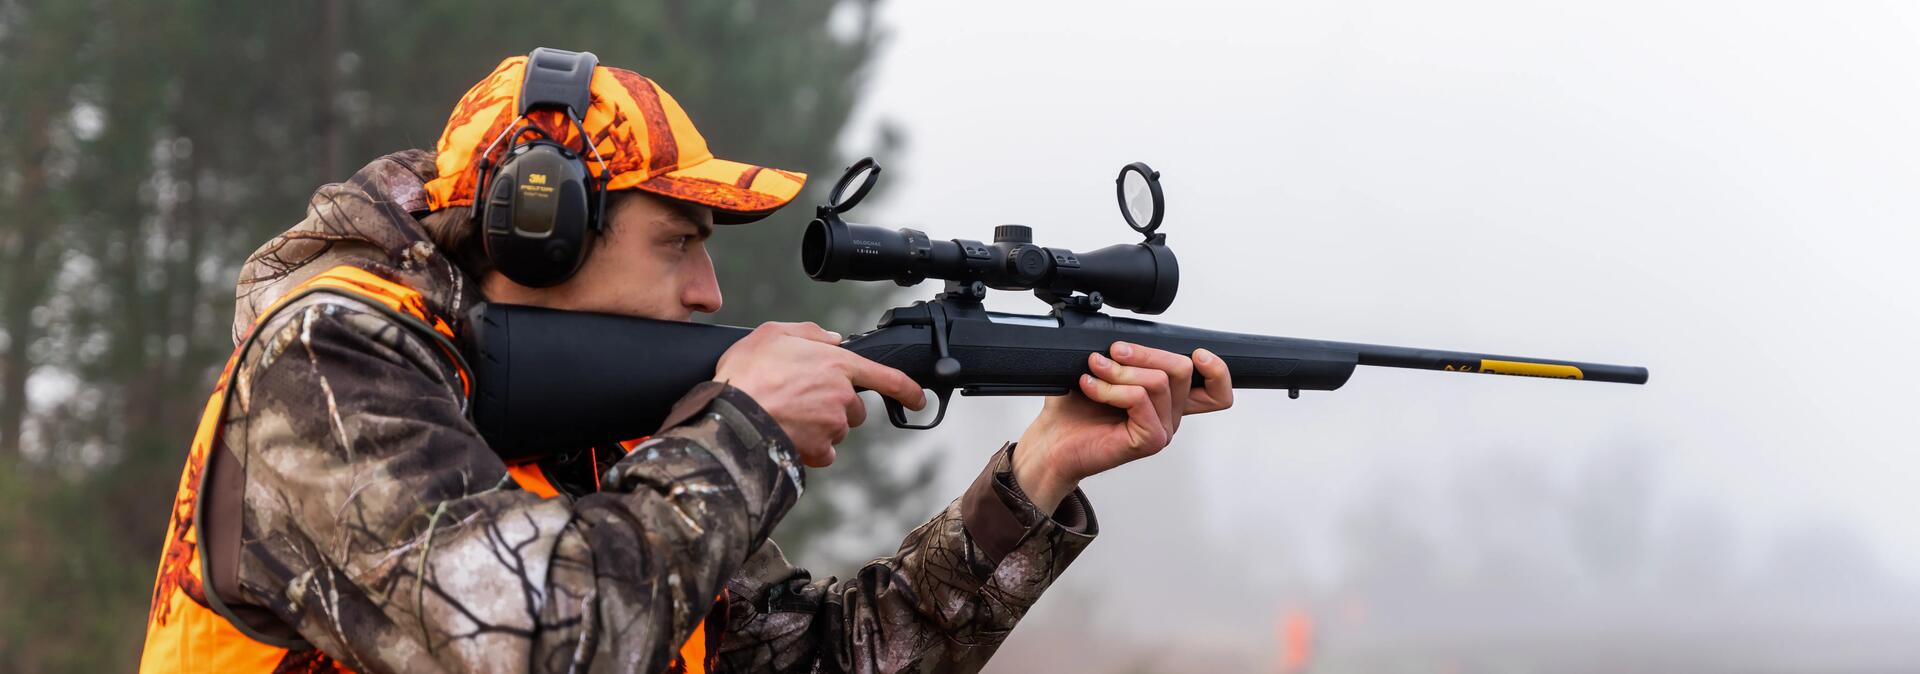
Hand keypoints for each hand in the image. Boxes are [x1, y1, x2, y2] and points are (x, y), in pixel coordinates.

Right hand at [713, 322, 924, 466]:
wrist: (731, 416)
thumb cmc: (747, 374)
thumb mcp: (772, 334)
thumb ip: (808, 333)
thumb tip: (831, 338)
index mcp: (837, 364)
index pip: (887, 377)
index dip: (907, 389)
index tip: (918, 399)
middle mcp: (842, 396)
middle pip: (855, 408)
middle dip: (837, 407)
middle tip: (803, 400)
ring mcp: (833, 426)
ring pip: (837, 430)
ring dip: (821, 426)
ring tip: (787, 416)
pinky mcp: (820, 450)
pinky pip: (825, 452)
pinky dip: (812, 447)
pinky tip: (790, 435)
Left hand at [1013, 341, 1233, 511]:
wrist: (1052, 443)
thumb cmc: (1075, 411)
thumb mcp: (1104, 371)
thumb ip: (1126, 356)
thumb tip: (1127, 334)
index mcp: (1166, 400)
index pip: (1216, 391)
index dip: (1217, 369)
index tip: (1197, 352)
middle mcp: (1169, 415)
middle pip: (1182, 369)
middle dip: (1143, 353)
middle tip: (1111, 353)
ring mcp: (1161, 429)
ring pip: (1159, 381)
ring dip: (1120, 370)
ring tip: (1093, 371)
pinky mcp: (1148, 440)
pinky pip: (1140, 399)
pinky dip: (1112, 388)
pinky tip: (1091, 387)